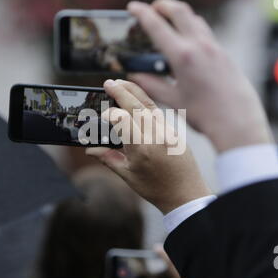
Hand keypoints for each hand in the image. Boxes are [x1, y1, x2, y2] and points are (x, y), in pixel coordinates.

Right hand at [86, 79, 209, 213]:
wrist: (187, 194)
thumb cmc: (157, 189)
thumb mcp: (128, 176)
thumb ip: (108, 159)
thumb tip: (90, 149)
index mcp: (141, 149)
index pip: (122, 119)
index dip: (110, 113)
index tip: (103, 114)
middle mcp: (155, 136)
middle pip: (136, 106)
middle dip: (121, 92)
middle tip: (108, 83)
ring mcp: (167, 132)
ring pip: (149, 105)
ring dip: (134, 92)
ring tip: (121, 83)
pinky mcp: (174, 131)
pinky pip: (158, 112)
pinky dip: (146, 103)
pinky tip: (138, 99)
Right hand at [127, 0, 272, 152]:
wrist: (237, 121)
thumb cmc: (205, 114)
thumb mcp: (173, 99)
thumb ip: (151, 85)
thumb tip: (135, 78)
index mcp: (183, 56)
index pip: (157, 25)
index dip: (141, 12)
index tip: (133, 7)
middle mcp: (200, 45)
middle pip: (179, 10)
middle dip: (162, 5)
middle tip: (151, 8)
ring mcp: (214, 47)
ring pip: (194, 18)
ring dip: (179, 14)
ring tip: (168, 23)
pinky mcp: (224, 53)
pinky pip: (206, 32)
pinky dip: (192, 28)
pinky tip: (187, 42)